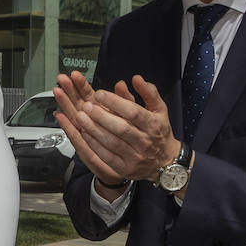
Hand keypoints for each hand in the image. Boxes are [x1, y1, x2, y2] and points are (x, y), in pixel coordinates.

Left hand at [56, 73, 176, 182]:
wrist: (166, 161)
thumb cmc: (159, 131)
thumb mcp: (159, 110)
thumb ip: (149, 93)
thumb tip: (136, 78)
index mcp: (153, 125)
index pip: (133, 112)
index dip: (115, 102)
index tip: (99, 94)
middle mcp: (145, 141)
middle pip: (121, 128)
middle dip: (101, 116)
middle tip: (86, 105)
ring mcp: (135, 156)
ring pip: (112, 142)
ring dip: (94, 129)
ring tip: (80, 117)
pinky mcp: (125, 168)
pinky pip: (107, 156)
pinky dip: (94, 144)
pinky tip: (84, 134)